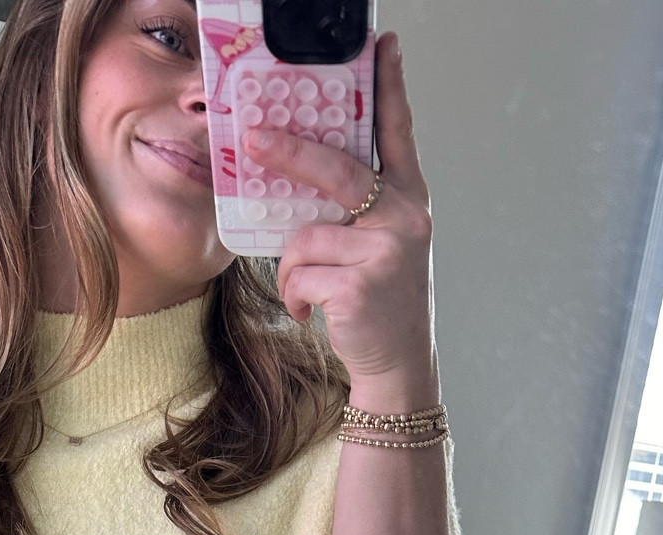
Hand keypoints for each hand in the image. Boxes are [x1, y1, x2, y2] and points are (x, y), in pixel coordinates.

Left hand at [245, 33, 435, 410]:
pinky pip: (301, 274)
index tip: (383, 44)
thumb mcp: (380, 244)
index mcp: (408, 199)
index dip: (390, 86)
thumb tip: (296, 178)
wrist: (398, 362)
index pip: (398, 133)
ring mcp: (385, 251)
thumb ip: (357, 208)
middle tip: (254, 139)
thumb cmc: (380, 300)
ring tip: (307, 290)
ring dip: (292, 269)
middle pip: (335, 170)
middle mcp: (404, 218)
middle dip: (289, 154)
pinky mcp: (360, 285)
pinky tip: (311, 311)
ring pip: (305, 237)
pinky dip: (294, 295)